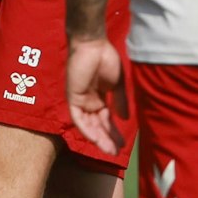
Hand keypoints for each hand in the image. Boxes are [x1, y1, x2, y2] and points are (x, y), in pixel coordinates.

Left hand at [67, 36, 126, 154]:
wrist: (93, 45)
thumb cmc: (106, 59)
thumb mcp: (118, 84)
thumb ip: (120, 101)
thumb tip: (125, 119)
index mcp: (100, 98)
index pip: (106, 120)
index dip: (114, 132)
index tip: (123, 144)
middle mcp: (89, 102)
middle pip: (98, 126)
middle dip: (107, 139)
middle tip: (115, 152)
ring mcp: (80, 101)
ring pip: (88, 125)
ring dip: (98, 138)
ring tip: (109, 150)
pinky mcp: (72, 98)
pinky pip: (78, 118)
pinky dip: (86, 129)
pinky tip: (95, 139)